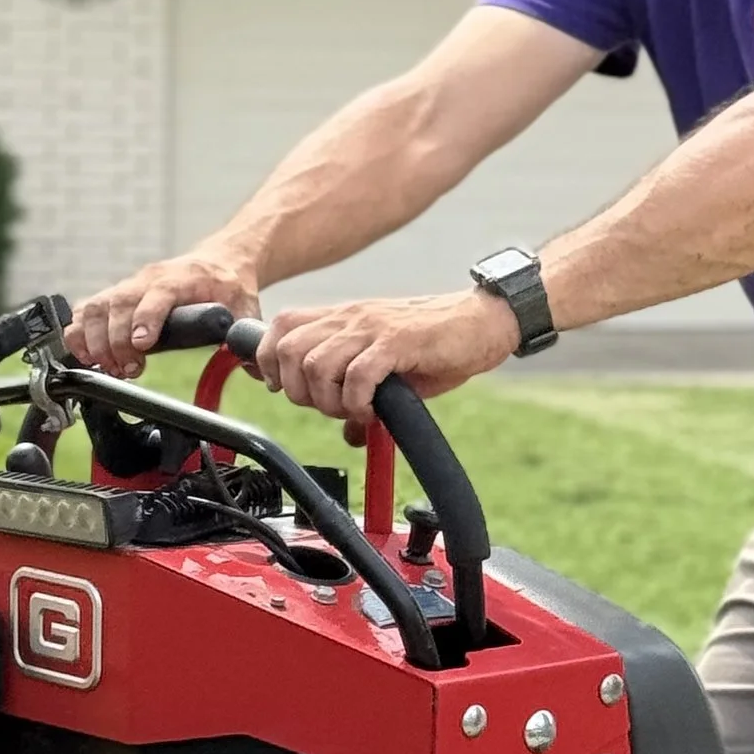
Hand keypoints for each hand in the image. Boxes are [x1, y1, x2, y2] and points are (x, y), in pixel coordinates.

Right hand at [65, 254, 258, 378]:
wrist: (218, 261)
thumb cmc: (228, 285)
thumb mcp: (246, 306)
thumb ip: (248, 336)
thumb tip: (258, 370)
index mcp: (181, 278)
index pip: (157, 295)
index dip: (145, 319)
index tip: (142, 346)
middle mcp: (147, 279)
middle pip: (118, 305)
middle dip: (115, 341)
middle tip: (126, 369)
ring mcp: (127, 286)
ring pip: (95, 307)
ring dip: (93, 341)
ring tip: (107, 367)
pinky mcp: (114, 296)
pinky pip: (85, 310)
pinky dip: (78, 334)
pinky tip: (85, 356)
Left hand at [257, 288, 520, 426]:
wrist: (483, 322)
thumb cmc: (437, 344)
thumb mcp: (387, 366)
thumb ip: (359, 392)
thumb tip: (349, 434)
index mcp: (342, 318)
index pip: (279, 328)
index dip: (270, 362)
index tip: (285, 389)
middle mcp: (350, 318)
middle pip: (288, 350)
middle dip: (297, 390)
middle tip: (327, 407)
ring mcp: (372, 328)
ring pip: (316, 364)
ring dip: (327, 400)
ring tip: (352, 411)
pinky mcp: (398, 342)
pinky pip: (357, 375)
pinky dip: (356, 402)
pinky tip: (372, 411)